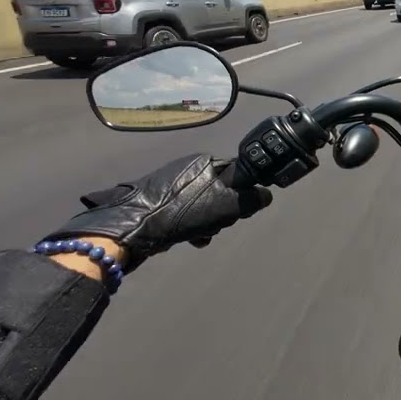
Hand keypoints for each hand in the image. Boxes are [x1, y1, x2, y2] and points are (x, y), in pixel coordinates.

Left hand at [44, 154, 272, 271]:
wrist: (134, 228)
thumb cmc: (182, 213)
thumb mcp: (225, 207)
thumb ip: (249, 200)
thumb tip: (266, 195)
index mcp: (204, 161)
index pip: (237, 173)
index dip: (241, 194)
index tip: (238, 211)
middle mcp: (187, 168)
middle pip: (220, 192)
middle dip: (221, 213)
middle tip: (216, 225)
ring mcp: (171, 185)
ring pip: (203, 206)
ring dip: (207, 224)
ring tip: (200, 235)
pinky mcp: (158, 202)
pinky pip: (185, 214)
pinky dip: (190, 227)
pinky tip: (187, 238)